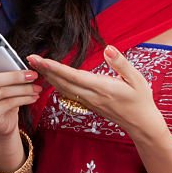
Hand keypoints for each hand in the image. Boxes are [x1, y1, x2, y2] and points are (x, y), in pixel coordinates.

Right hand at [0, 37, 40, 139]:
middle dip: (16, 76)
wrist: (3, 123)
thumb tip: (21, 64)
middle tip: (32, 74)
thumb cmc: (3, 98)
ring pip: (3, 92)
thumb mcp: (2, 83)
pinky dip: (24, 99)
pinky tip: (33, 97)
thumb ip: (4, 71)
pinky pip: (8, 104)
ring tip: (36, 87)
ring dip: (23, 89)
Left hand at [27, 45, 164, 140]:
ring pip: (63, 89)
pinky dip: (57, 85)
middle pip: (63, 82)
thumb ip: (121, 63)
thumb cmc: (141, 100)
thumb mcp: (137, 79)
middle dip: (45, 70)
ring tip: (36, 66)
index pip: (74, 76)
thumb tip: (108, 49)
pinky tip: (51, 79)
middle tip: (30, 58)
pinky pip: (69, 94)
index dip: (55, 68)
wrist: (141, 124)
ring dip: (49, 77)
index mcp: (102, 87)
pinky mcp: (89, 104)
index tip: (41, 60)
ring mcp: (89, 102)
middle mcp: (92, 96)